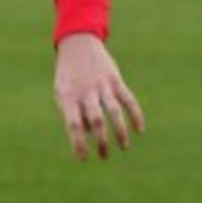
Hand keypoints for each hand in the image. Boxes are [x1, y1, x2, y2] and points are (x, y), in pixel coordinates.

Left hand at [54, 33, 144, 159]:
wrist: (77, 43)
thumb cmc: (68, 74)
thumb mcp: (62, 91)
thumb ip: (73, 112)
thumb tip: (90, 133)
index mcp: (68, 96)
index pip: (73, 124)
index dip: (78, 143)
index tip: (83, 159)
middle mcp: (85, 91)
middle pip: (96, 121)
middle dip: (101, 141)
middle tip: (104, 156)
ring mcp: (102, 85)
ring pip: (114, 112)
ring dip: (120, 132)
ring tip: (123, 147)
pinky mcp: (115, 79)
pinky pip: (128, 99)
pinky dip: (136, 115)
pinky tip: (139, 130)